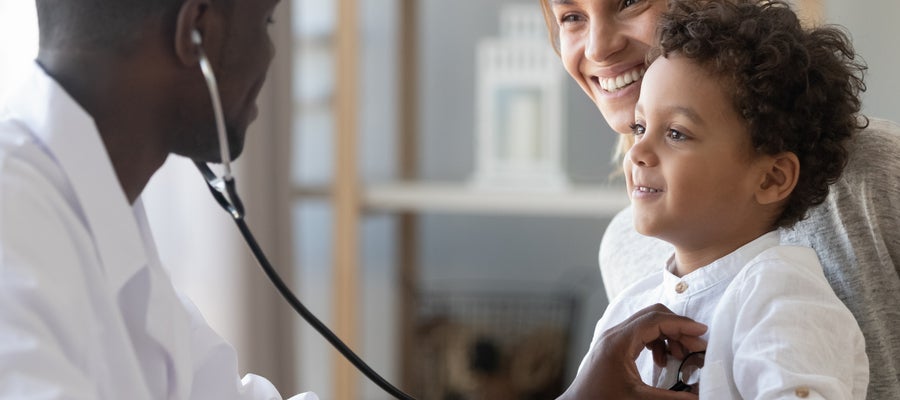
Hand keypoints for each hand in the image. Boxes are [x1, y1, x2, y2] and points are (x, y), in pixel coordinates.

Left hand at [556, 304, 707, 399]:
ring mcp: (612, 338)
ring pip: (647, 324)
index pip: (655, 320)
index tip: (702, 333)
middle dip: (677, 328)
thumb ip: (670, 397)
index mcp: (618, 341)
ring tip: (681, 356)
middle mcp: (614, 334)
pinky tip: (662, 362)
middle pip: (652, 315)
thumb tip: (698, 397)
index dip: (681, 324)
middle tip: (696, 347)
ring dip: (668, 336)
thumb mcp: (638, 399)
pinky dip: (657, 342)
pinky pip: (640, 334)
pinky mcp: (613, 346)